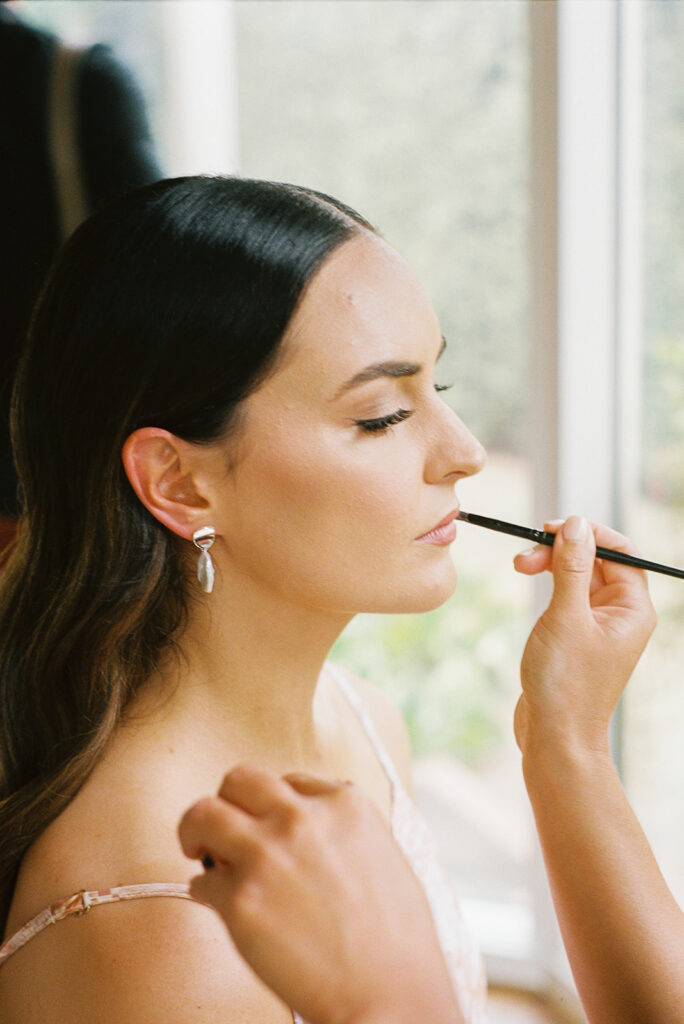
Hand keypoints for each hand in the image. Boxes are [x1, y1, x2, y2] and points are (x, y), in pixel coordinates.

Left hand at [178, 764, 461, 1023]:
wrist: (392, 994)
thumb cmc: (396, 939)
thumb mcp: (385, 853)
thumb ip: (346, 827)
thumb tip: (317, 810)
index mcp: (342, 804)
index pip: (288, 780)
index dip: (274, 804)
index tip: (269, 826)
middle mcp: (300, 818)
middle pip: (238, 780)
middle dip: (227, 801)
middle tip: (220, 829)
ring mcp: (266, 855)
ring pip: (202, 814)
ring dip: (196, 832)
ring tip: (198, 851)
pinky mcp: (240, 901)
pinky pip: (201, 883)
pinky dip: (206, 893)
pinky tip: (222, 907)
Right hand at [513, 515, 656, 757]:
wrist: (554, 737)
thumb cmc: (566, 683)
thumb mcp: (566, 617)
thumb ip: (571, 566)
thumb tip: (576, 524)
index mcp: (633, 609)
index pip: (620, 552)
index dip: (588, 533)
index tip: (553, 527)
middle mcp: (620, 615)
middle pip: (595, 560)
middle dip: (560, 550)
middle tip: (525, 553)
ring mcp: (597, 626)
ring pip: (577, 575)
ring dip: (549, 564)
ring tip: (518, 566)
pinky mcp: (575, 636)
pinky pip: (566, 596)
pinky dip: (547, 584)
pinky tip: (527, 583)